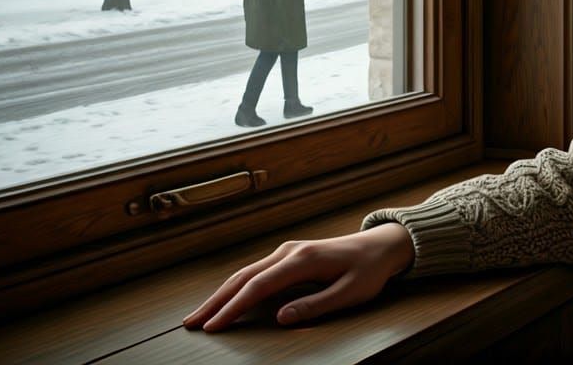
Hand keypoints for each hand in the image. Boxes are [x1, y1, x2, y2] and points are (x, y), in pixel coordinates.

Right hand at [183, 223, 413, 331]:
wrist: (381, 246)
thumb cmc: (369, 271)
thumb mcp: (350, 293)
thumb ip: (316, 305)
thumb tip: (280, 318)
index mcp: (303, 260)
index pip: (259, 286)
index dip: (234, 307)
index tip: (214, 327)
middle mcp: (290, 251)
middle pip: (244, 276)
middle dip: (216, 301)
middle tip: (192, 323)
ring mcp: (287, 251)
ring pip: (246, 272)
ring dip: (222, 294)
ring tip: (200, 315)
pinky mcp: (288, 255)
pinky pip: (255, 271)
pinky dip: (236, 287)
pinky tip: (225, 300)